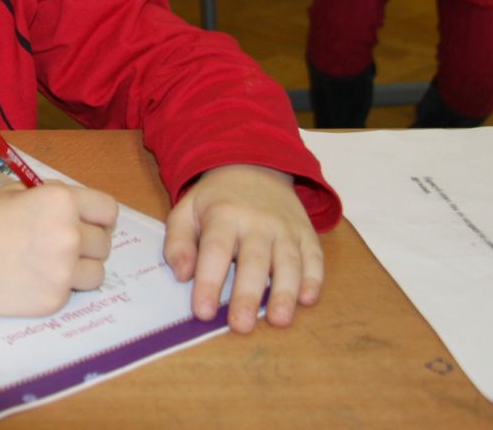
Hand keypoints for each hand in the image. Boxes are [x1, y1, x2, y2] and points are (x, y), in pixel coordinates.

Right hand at [0, 182, 118, 315]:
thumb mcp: (17, 193)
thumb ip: (53, 200)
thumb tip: (80, 211)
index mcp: (62, 202)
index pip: (108, 211)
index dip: (97, 216)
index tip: (87, 222)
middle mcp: (69, 235)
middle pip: (104, 243)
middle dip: (86, 241)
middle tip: (57, 243)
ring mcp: (62, 271)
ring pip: (96, 273)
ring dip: (80, 268)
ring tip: (47, 263)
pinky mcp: (52, 300)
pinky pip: (72, 292)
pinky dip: (56, 286)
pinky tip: (28, 278)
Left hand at [163, 164, 322, 333]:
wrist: (254, 166)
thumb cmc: (215, 200)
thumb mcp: (185, 211)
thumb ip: (178, 242)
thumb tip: (183, 275)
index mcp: (223, 215)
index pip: (215, 251)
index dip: (209, 282)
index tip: (203, 312)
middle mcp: (257, 222)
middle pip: (254, 261)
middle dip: (248, 295)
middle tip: (242, 325)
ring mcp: (285, 227)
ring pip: (289, 262)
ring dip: (285, 292)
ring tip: (279, 321)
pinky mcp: (306, 233)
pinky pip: (314, 256)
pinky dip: (313, 278)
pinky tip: (307, 299)